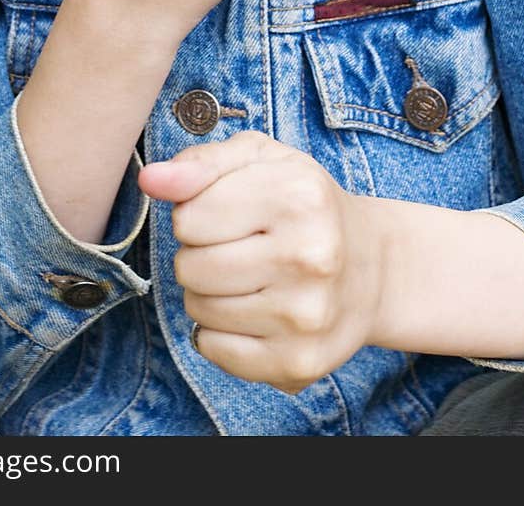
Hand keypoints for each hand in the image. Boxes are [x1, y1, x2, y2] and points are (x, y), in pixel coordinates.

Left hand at [138, 132, 380, 393]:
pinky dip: (220, 333)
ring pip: (198, 310)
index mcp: (298, 196)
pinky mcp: (299, 362)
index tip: (228, 213)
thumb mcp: (260, 160)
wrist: (372, 267)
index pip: (189, 218)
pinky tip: (253, 311)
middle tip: (237, 247)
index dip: (196, 214)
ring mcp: (306, 315)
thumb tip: (151, 179)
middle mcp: (309, 257)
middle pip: (190, 268)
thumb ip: (202, 162)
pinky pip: (214, 350)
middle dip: (200, 255)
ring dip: (208, 293)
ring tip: (248, 277)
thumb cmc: (304, 204)